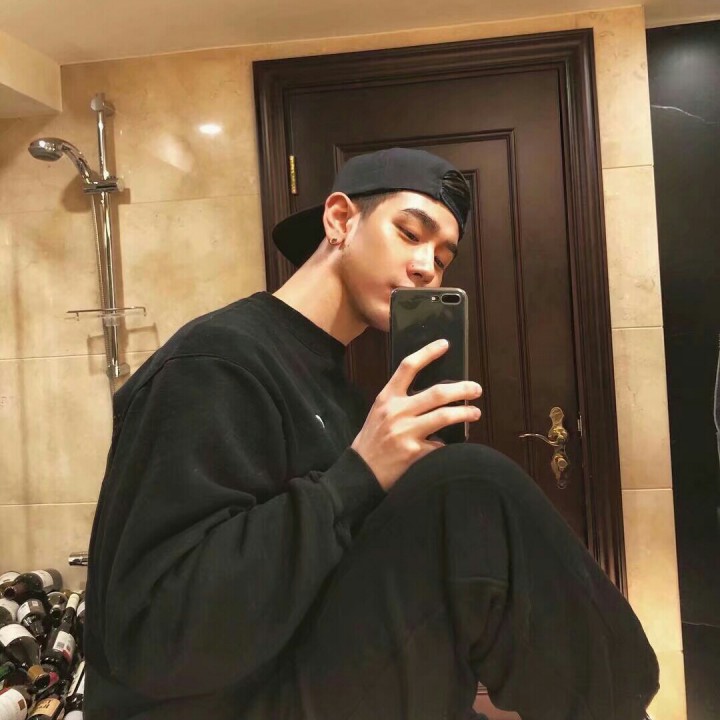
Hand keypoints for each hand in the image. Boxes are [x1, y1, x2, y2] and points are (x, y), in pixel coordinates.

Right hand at [351, 339, 482, 490]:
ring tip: (475, 412)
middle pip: (436, 392)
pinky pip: (440, 446)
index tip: (445, 344)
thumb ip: (400, 401)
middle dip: (462, 389)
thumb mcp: (379, 413)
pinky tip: (457, 446)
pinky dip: (450, 445)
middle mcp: (396, 412)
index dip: (428, 353)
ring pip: (444, 416)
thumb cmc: (372, 440)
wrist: (360, 472)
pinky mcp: (414, 453)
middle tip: (476, 389)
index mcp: (387, 398)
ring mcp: (405, 433)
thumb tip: (433, 394)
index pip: (408, 367)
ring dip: (465, 413)